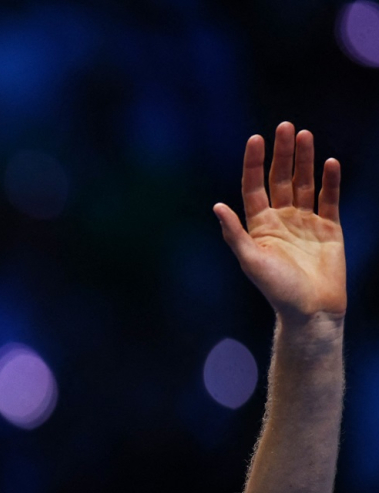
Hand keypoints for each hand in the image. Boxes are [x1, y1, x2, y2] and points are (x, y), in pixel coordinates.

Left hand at [214, 121, 345, 325]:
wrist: (310, 309)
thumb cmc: (276, 289)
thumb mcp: (251, 260)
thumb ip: (235, 233)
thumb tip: (216, 206)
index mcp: (259, 226)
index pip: (254, 186)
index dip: (254, 163)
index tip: (255, 138)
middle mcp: (281, 220)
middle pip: (280, 178)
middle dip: (282, 153)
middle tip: (285, 126)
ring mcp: (305, 222)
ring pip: (305, 183)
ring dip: (305, 160)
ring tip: (305, 135)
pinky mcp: (329, 228)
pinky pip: (329, 199)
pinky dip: (330, 181)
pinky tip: (330, 163)